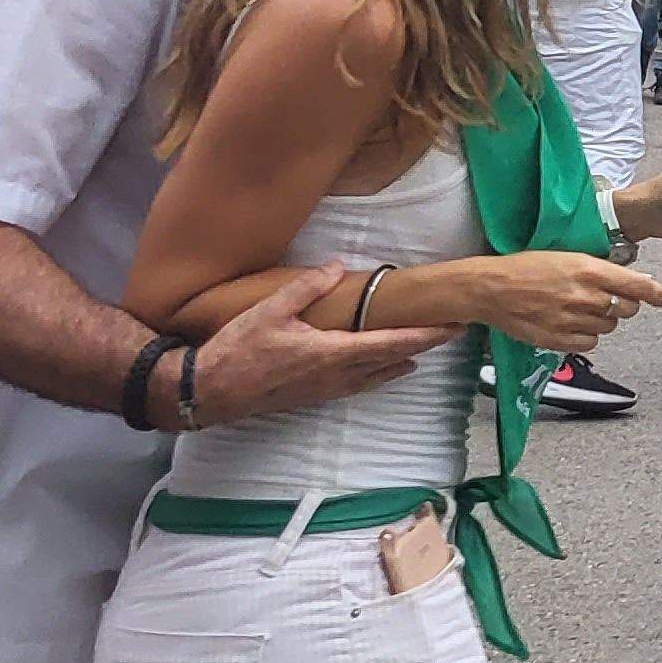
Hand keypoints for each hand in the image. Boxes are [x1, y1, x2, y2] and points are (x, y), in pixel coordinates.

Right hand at [186, 267, 443, 425]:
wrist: (208, 392)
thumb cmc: (237, 351)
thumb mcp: (270, 310)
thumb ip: (306, 286)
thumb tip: (336, 265)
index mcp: (332, 353)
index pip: (391, 343)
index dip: (425, 335)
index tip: (452, 327)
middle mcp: (336, 375)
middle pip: (392, 361)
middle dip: (424, 347)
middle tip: (451, 333)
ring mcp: (325, 389)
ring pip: (376, 377)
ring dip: (401, 363)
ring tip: (422, 352)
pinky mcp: (313, 397)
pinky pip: (357, 386)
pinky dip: (377, 375)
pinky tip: (379, 370)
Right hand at [457, 250, 661, 350]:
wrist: (491, 288)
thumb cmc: (527, 267)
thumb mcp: (567, 256)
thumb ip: (599, 269)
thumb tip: (631, 279)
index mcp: (588, 270)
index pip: (635, 285)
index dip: (654, 293)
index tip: (660, 298)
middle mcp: (584, 296)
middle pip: (626, 309)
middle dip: (623, 305)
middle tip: (609, 300)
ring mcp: (572, 320)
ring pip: (608, 327)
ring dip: (602, 321)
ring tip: (580, 310)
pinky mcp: (558, 340)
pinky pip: (590, 344)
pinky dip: (586, 337)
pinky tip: (572, 325)